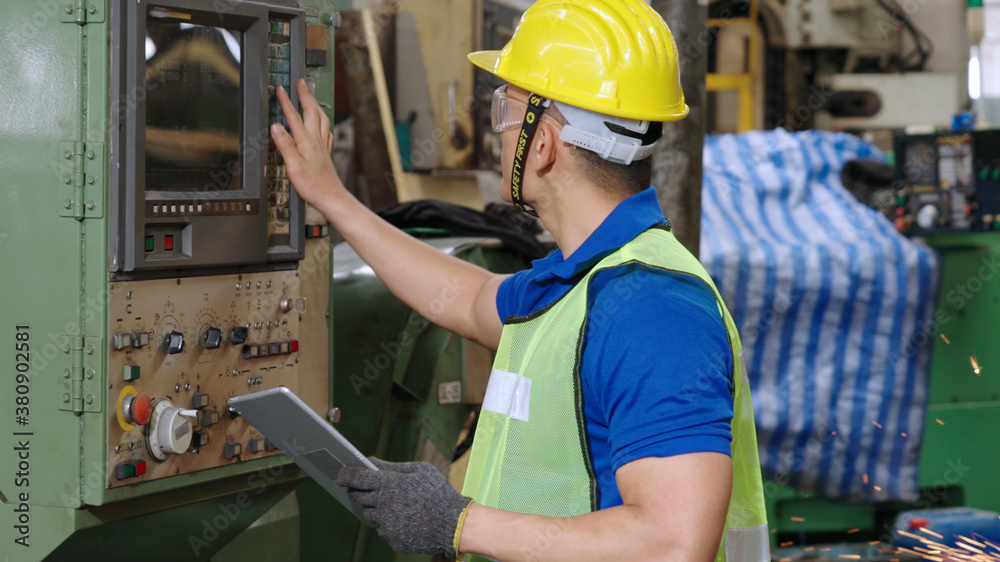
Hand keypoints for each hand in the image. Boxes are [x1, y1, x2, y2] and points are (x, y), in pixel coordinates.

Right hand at [270, 79, 343, 211]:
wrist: (332, 197)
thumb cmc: (313, 185)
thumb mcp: (293, 166)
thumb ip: (285, 145)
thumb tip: (276, 127)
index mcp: (306, 142)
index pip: (294, 117)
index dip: (286, 101)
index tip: (280, 88)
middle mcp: (317, 141)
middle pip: (311, 112)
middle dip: (305, 95)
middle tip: (300, 83)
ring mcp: (323, 146)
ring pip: (321, 119)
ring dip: (315, 105)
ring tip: (311, 97)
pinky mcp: (326, 154)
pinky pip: (327, 131)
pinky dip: (323, 122)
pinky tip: (323, 124)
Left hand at [338, 458, 471, 555]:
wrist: (454, 523)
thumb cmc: (438, 492)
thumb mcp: (419, 470)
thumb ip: (392, 466)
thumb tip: (370, 462)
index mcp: (390, 484)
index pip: (357, 477)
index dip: (345, 475)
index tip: (340, 474)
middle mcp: (384, 504)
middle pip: (358, 497)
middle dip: (358, 492)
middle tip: (365, 490)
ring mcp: (387, 523)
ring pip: (370, 515)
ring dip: (376, 509)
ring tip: (395, 505)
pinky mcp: (392, 538)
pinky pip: (383, 529)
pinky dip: (390, 524)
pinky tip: (406, 519)